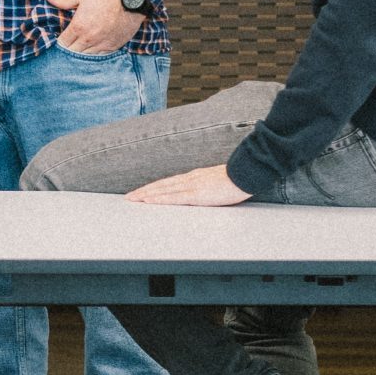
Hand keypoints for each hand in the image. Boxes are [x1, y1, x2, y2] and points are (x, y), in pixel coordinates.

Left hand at [45, 0, 143, 54]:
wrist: (131, 2)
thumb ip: (63, 1)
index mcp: (78, 26)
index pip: (62, 43)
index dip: (60, 42)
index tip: (61, 39)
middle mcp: (88, 39)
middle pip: (72, 52)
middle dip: (68, 49)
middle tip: (69, 44)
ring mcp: (100, 45)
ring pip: (84, 57)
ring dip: (80, 53)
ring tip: (79, 47)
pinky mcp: (111, 48)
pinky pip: (98, 57)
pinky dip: (93, 54)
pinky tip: (91, 49)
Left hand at [128, 164, 251, 207]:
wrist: (246, 173)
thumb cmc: (236, 179)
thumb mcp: (217, 182)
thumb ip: (206, 187)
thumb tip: (200, 193)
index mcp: (194, 177)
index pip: (168, 183)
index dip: (153, 188)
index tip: (141, 192)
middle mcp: (189, 179)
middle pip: (161, 185)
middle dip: (144, 191)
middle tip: (129, 197)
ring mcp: (192, 185)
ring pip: (163, 190)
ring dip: (146, 195)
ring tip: (132, 199)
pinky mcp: (197, 194)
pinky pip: (174, 197)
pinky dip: (159, 199)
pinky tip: (149, 201)